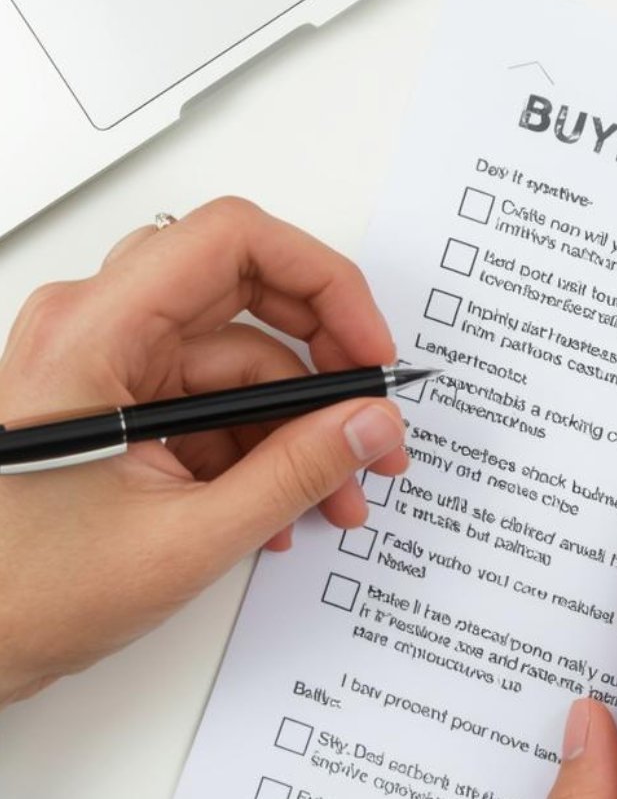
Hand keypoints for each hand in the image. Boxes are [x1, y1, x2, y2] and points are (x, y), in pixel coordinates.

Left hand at [0, 197, 407, 705]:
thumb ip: (294, 472)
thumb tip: (367, 423)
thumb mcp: (182, 539)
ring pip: (238, 352)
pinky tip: (279, 499)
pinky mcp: (119, 395)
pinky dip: (258, 442)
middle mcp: (97, 325)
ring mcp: (108, 360)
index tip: (366, 343)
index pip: (231, 240)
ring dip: (296, 420)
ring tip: (331, 487)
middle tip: (367, 408)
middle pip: (244, 291)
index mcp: (93, 332)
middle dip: (323, 358)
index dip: (319, 279)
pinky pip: (213, 392)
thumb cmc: (20, 592)